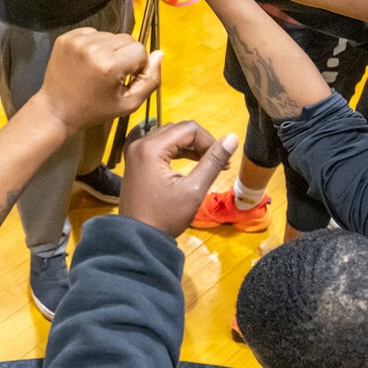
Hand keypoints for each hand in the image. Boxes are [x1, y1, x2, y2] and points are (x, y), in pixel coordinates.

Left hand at [31, 28, 160, 131]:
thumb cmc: (95, 110)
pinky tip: (87, 62)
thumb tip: (159, 53)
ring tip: (98, 69)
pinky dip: (94, 45)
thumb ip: (150, 80)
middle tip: (111, 74)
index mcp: (109, 65)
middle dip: (125, 55)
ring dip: (109, 49)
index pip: (140, 49)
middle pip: (126, 38)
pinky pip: (93, 33)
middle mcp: (93, 48)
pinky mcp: (66, 38)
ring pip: (110, 35)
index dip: (137, 65)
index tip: (125, 79)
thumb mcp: (129, 104)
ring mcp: (77, 41)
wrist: (57, 110)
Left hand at [118, 121, 237, 236]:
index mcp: (152, 148)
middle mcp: (140, 144)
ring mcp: (135, 152)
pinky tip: (191, 163)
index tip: (222, 159)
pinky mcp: (135, 161)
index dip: (209, 140)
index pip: (189, 129)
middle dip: (200, 142)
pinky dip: (176, 151)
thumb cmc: (166, 216)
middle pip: (177, 130)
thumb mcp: (194, 190)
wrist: (138, 238)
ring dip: (189, 146)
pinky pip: (159, 146)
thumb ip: (213, 162)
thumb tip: (232, 138)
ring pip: (169, 137)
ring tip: (207, 163)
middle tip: (217, 161)